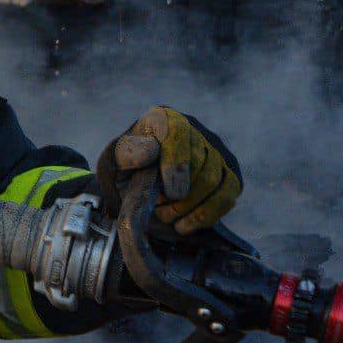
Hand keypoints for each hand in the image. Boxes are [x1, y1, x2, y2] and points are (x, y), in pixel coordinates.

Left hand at [96, 106, 241, 234]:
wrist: (137, 184)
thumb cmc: (126, 170)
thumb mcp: (113, 162)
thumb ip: (125, 155)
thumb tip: (150, 152)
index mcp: (163, 118)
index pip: (178, 131)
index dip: (177, 163)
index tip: (171, 192)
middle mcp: (194, 128)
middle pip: (200, 162)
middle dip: (178, 196)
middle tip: (157, 210)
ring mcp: (215, 149)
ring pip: (215, 181)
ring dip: (190, 208)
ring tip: (167, 217)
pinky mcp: (229, 171)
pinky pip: (228, 194)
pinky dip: (206, 215)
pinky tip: (185, 224)